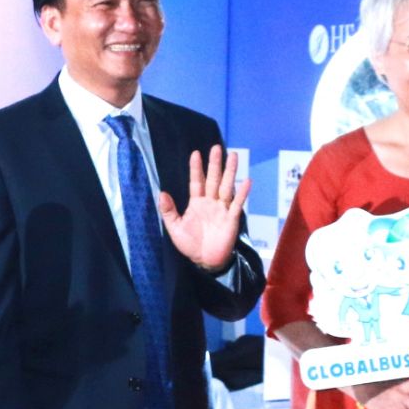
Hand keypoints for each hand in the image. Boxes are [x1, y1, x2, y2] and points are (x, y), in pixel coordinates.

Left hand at [156, 145, 251, 271]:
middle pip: (213, 179)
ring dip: (230, 172)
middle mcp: (210, 202)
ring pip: (226, 186)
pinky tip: (246, 181)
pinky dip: (242, 193)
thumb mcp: (175, 228)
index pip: (196, 182)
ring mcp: (222, 209)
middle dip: (215, 164)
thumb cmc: (190, 245)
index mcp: (197, 203)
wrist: (204, 261)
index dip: (196, 168)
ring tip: (234, 156)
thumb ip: (168, 211)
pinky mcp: (231, 218)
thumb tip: (162, 193)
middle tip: (217, 147)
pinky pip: (237, 203)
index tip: (196, 153)